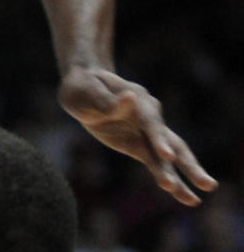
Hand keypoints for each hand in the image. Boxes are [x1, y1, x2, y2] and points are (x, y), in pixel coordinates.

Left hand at [60, 66, 216, 206]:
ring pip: (171, 156)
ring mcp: (147, 132)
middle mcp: (148, 115)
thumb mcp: (87, 91)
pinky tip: (185, 197)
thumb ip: (106, 100)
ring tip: (195, 200)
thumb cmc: (83, 87)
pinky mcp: (140, 146)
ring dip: (185, 176)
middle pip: (172, 140)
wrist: (84, 87)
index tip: (166, 155)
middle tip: (206, 184)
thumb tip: (131, 99)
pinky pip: (157, 165)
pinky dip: (170, 179)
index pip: (150, 120)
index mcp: (136, 97)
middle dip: (188, 163)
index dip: (157, 137)